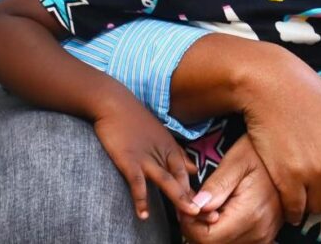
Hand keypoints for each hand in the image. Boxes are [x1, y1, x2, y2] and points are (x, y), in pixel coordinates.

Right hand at [93, 95, 200, 220]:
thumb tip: (194, 170)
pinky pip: (136, 182)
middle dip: (193, 199)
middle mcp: (161, 153)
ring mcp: (145, 157)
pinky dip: (141, 198)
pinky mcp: (128, 159)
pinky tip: (144, 214)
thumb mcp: (160, 134)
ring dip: (178, 198)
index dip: (194, 193)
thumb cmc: (135, 119)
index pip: (186, 174)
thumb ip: (176, 154)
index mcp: (170, 148)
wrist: (114, 102)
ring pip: (165, 180)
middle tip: (207, 217)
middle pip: (180, 179)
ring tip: (187, 217)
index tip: (203, 210)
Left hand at [178, 134, 282, 243]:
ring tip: (211, 202)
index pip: (207, 239)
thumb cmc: (262, 151)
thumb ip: (217, 185)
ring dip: (211, 229)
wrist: (289, 154)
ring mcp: (264, 236)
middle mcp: (259, 232)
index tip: (188, 203)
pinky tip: (223, 210)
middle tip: (197, 200)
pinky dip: (224, 230)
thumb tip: (196, 206)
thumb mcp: (237, 160)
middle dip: (198, 226)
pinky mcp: (265, 235)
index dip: (190, 224)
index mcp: (249, 215)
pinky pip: (236, 242)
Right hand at [240, 51, 320, 225]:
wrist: (273, 84)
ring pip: (317, 206)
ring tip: (301, 185)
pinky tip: (289, 199)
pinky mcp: (288, 178)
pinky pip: (295, 209)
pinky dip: (292, 209)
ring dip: (310, 200)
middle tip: (316, 180)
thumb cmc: (308, 92)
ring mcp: (314, 173)